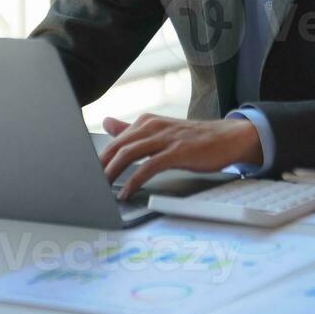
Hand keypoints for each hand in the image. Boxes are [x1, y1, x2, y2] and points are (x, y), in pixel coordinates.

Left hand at [99, 114, 261, 199]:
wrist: (228, 137)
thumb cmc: (194, 138)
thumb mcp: (160, 131)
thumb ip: (132, 129)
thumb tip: (107, 121)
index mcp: (147, 121)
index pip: (115, 139)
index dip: (98, 157)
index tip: (86, 173)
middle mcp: (153, 125)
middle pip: (117, 145)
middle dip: (99, 166)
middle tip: (87, 183)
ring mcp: (165, 138)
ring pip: (129, 154)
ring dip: (111, 173)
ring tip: (100, 189)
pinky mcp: (177, 151)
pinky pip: (148, 167)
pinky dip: (134, 181)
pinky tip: (126, 192)